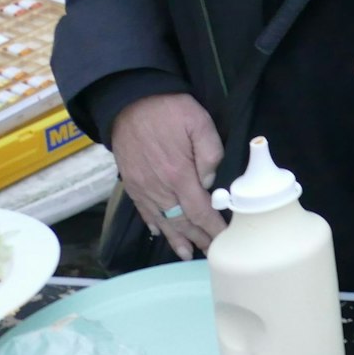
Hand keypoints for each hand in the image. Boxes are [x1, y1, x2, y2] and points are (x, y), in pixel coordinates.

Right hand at [110, 93, 226, 259]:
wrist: (130, 100)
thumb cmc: (170, 109)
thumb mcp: (200, 123)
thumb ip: (210, 154)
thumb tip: (210, 184)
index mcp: (178, 174)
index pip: (200, 210)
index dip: (212, 228)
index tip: (223, 240)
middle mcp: (159, 187)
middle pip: (181, 220)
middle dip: (197, 238)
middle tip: (210, 252)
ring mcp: (142, 186)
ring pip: (161, 220)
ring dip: (175, 238)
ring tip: (186, 254)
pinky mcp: (131, 182)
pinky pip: (143, 209)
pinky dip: (153, 223)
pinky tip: (159, 232)